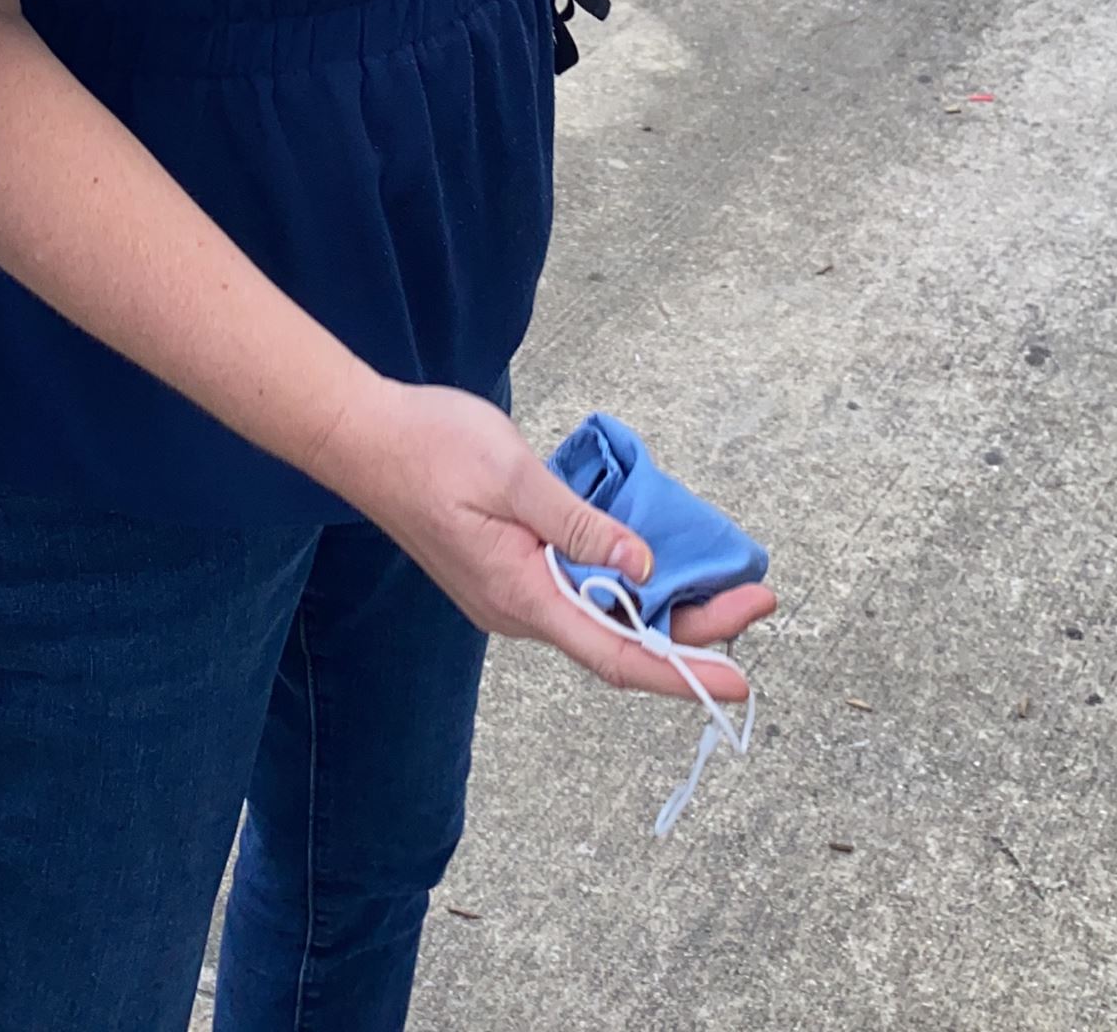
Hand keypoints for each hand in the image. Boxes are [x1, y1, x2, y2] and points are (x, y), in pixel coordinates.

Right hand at [330, 380, 775, 699]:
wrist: (358, 437)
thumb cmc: (430, 447)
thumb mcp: (513, 475)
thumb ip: (579, 524)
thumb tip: (643, 561)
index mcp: (522, 595)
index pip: (617, 654)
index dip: (683, 671)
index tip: (740, 679)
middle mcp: (519, 608)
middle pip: (619, 638)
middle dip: (692, 629)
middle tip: (757, 599)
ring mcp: (510, 591)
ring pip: (600, 614)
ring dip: (659, 604)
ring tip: (721, 581)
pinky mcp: (505, 569)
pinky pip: (576, 589)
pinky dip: (623, 580)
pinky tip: (649, 554)